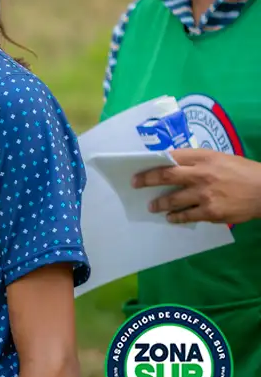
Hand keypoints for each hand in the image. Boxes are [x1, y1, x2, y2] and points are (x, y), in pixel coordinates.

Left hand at [136, 147, 260, 224]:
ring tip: (152, 207)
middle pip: (165, 176)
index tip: (139, 168)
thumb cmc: (242, 171)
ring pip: (173, 199)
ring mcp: (204, 194)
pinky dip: (176, 217)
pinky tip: (171, 218)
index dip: (152, 163)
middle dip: (146, 180)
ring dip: (159, 204)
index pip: (170, 158)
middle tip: (135, 185)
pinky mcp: (210, 211)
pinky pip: (187, 215)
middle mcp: (200, 174)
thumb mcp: (219, 158)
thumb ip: (196, 161)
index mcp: (202, 157)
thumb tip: (171, 163)